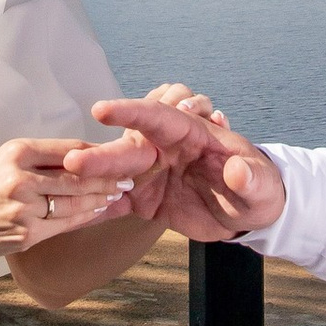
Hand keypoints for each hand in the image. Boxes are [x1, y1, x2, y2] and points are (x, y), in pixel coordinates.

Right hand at [0, 133, 141, 260]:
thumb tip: (75, 158)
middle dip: (108, 177)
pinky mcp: (25, 234)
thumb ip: (34, 160)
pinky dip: (84, 217)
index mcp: (15, 152)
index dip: (98, 153)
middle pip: (78, 176)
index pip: (69, 149)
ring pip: (75, 201)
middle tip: (130, 176)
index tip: (116, 153)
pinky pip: (64, 225)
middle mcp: (21, 177)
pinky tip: (96, 212)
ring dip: (101, 198)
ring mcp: (24, 208)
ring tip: (117, 194)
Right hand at [75, 91, 283, 239]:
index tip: (102, 110)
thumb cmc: (259, 189)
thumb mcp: (261, 186)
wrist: (249, 211)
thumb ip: (249, 178)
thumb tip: (237, 171)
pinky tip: (69, 215)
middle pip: (129, 147)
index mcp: (192, 134)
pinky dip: (94, 208)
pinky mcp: (145, 199)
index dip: (131, 112)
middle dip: (102, 155)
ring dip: (91, 181)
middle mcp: (164, 149)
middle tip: (74, 163)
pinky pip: (115, 203)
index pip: (159, 117)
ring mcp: (151, 174)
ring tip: (64, 188)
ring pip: (115, 173)